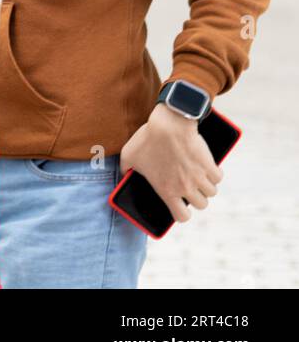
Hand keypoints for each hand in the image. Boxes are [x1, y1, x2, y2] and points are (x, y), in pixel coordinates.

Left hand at [119, 101, 221, 223]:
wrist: (169, 125)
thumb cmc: (147, 139)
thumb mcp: (128, 155)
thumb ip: (125, 169)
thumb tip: (123, 175)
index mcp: (167, 190)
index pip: (182, 217)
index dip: (182, 213)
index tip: (180, 205)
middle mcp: (185, 188)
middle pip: (201, 204)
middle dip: (196, 197)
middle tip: (189, 186)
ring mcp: (199, 178)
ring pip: (211, 192)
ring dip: (206, 185)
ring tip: (197, 175)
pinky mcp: (209, 166)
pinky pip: (218, 177)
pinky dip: (214, 173)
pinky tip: (206, 166)